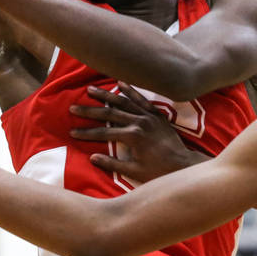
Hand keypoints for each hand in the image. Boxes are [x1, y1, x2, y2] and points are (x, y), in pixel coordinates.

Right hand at [70, 83, 206, 182]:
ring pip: (124, 101)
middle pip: (110, 113)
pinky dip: (130, 90)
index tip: (72, 132)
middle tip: (73, 107)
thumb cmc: (159, 171)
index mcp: (133, 137)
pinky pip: (141, 99)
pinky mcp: (157, 114)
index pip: (104, 133)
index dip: (87, 133)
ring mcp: (149, 116)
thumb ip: (113, 164)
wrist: (184, 164)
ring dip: (106, 95)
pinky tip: (120, 83)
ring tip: (90, 89)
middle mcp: (139, 122)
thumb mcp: (135, 171)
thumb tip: (92, 157)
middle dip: (90, 110)